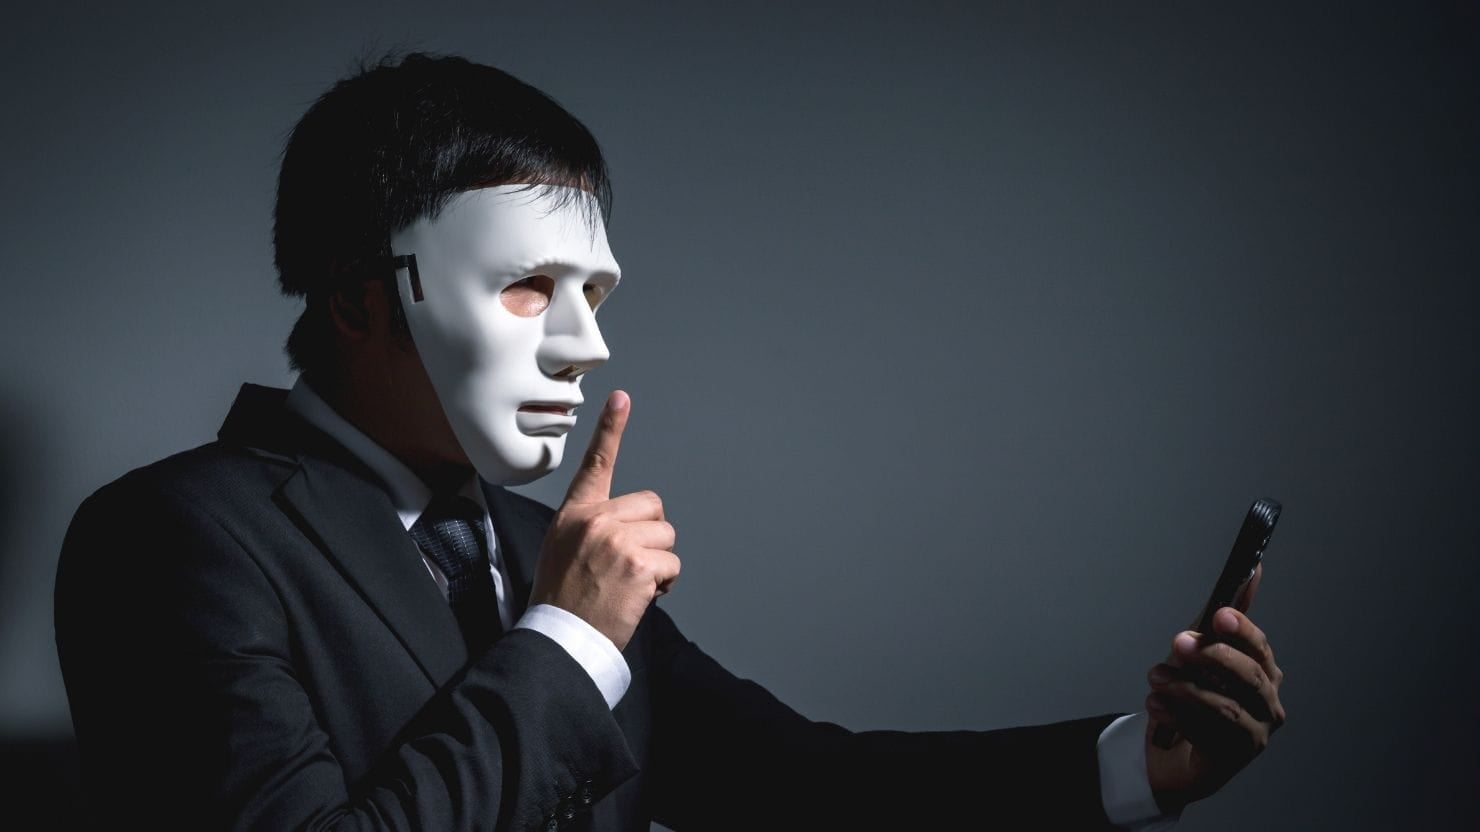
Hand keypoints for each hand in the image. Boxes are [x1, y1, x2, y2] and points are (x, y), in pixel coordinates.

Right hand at [529, 390, 679, 651]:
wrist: (559, 639)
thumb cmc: (564, 601)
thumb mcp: (563, 550)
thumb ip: (593, 528)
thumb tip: (630, 528)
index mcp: (575, 514)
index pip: (596, 464)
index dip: (611, 428)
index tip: (622, 397)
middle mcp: (594, 520)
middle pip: (652, 507)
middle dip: (651, 536)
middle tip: (627, 567)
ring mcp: (616, 539)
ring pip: (666, 536)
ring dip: (659, 563)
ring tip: (628, 585)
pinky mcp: (637, 563)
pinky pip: (672, 564)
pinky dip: (663, 584)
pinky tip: (637, 597)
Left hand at [1142, 563, 1286, 812]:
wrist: (1171, 748)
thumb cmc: (1190, 695)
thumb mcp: (1198, 650)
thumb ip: (1217, 618)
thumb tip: (1251, 568)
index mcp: (1263, 672)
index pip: (1259, 648)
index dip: (1241, 630)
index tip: (1218, 615)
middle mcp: (1267, 703)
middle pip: (1249, 677)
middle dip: (1212, 656)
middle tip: (1179, 643)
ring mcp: (1254, 733)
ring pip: (1225, 707)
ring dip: (1185, 688)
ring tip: (1156, 677)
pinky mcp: (1233, 758)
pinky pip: (1207, 733)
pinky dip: (1177, 715)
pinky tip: (1155, 704)